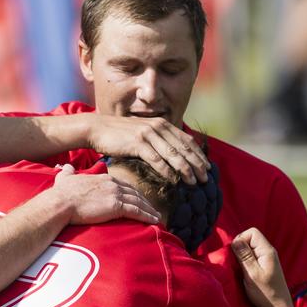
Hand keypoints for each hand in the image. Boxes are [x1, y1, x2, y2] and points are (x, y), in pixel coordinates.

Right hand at [51, 164, 160, 225]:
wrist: (60, 203)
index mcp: (103, 178)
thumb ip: (67, 172)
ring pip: (138, 201)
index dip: (132, 192)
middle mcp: (112, 184)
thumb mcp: (65, 178)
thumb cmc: (60, 193)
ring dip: (149, 209)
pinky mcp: (115, 206)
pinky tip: (155, 220)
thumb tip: (65, 167)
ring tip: (157, 216)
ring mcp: (115, 194)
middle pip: (134, 192)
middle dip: (144, 200)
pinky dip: (147, 216)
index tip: (137, 198)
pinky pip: (136, 211)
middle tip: (152, 208)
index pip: (123, 184)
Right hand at [87, 114, 209, 183]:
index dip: (199, 154)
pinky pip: (156, 159)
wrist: (98, 129)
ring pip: (172, 154)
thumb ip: (158, 140)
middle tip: (206, 178)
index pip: (186, 140)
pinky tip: (174, 180)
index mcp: (162, 124)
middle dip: (196, 164)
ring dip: (185, 169)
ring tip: (194, 182)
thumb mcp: (143, 134)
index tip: (208, 167)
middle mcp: (158, 127)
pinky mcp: (137, 143)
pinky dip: (166, 170)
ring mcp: (148, 134)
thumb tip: (171, 153)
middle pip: (183, 148)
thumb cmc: (120, 135)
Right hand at [232, 227, 294, 306]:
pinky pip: (251, 258)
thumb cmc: (265, 293)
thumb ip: (244, 256)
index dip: (240, 239)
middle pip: (250, 239)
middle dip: (240, 248)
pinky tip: (244, 273)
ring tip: (241, 270)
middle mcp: (268, 253)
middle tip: (237, 264)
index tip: (235, 255)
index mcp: (267, 251)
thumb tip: (236, 240)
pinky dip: (245, 263)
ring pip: (250, 249)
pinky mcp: (264, 268)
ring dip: (241, 257)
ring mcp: (266, 260)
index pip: (252, 232)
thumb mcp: (252, 274)